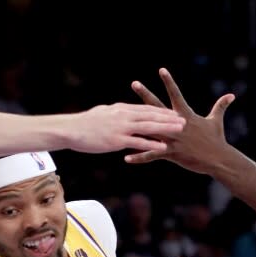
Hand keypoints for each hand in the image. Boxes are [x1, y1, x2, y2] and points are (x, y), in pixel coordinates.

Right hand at [70, 102, 184, 153]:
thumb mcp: (103, 114)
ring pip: (149, 126)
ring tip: (180, 131)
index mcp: (121, 109)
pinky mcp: (117, 140)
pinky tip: (163, 148)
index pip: (145, 108)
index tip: (174, 112)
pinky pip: (138, 142)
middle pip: (151, 115)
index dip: (161, 111)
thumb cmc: (84, 124)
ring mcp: (121, 127)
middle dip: (169, 118)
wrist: (71, 129)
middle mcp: (124, 115)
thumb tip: (120, 112)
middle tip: (184, 120)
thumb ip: (115, 114)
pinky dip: (152, 144)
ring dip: (166, 128)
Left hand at [125, 67, 234, 174]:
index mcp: (186, 116)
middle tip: (135, 83)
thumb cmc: (217, 140)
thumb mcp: (217, 121)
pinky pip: (152, 154)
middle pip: (158, 107)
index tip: (161, 69)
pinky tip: (127, 158)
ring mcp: (173, 139)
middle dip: (146, 94)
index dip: (169, 82)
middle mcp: (177, 125)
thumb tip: (231, 95)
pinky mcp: (171, 153)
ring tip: (122, 122)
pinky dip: (140, 157)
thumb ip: (221, 107)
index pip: (175, 95)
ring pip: (151, 130)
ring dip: (135, 126)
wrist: (219, 159)